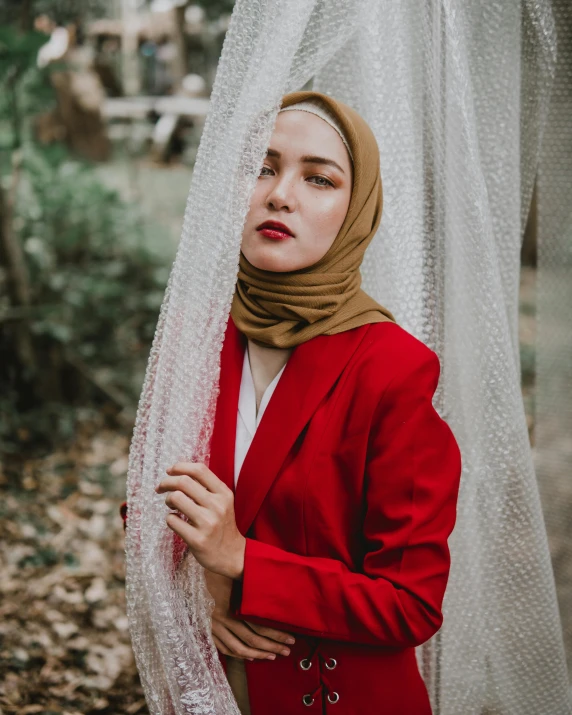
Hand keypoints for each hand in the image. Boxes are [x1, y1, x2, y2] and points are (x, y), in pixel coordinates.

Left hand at [156, 462, 245, 579]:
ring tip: (171, 506)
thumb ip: (206, 486)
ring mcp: (208, 523)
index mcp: (224, 493)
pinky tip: (177, 521)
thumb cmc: (222, 525)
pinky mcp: (197, 540)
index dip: (180, 466)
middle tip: (161, 487)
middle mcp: (217, 506)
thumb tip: (179, 472)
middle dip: (167, 482)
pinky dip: (170, 518)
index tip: (170, 470)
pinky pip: (172, 520)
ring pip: (176, 498)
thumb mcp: (223, 501)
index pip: (199, 470)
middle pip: (184, 482)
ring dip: (168, 500)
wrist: (232, 555)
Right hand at [205, 569, 295, 660]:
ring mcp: (212, 627)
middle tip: (287, 649)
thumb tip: (273, 590)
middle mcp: (222, 620)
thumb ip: (248, 585)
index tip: (290, 638)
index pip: (259, 626)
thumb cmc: (212, 570)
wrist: (185, 575)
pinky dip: (237, 655)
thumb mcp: (231, 574)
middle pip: (251, 639)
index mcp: (231, 606)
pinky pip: (223, 648)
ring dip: (257, 654)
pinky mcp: (206, 630)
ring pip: (238, 648)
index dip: (276, 634)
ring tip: (272, 655)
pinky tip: (249, 656)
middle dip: (272, 646)